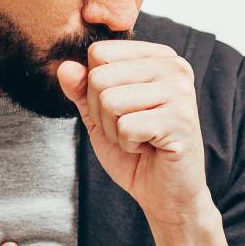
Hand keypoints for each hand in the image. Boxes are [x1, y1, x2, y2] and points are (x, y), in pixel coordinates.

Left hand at [57, 40, 210, 225]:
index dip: (93, 88)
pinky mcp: (180, 119)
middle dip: (102, 113)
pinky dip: (128, 144)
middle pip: (100, 77)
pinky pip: (125, 126)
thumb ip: (81, 89)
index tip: (120, 109)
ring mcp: (180, 91)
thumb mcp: (100, 115)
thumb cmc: (137, 150)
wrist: (166, 192)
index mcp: (157, 57)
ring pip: (110, 101)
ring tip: (139, 138)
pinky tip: (148, 147)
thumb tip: (64, 66)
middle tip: (128, 129)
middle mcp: (173, 67)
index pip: (99, 53)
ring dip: (114, 131)